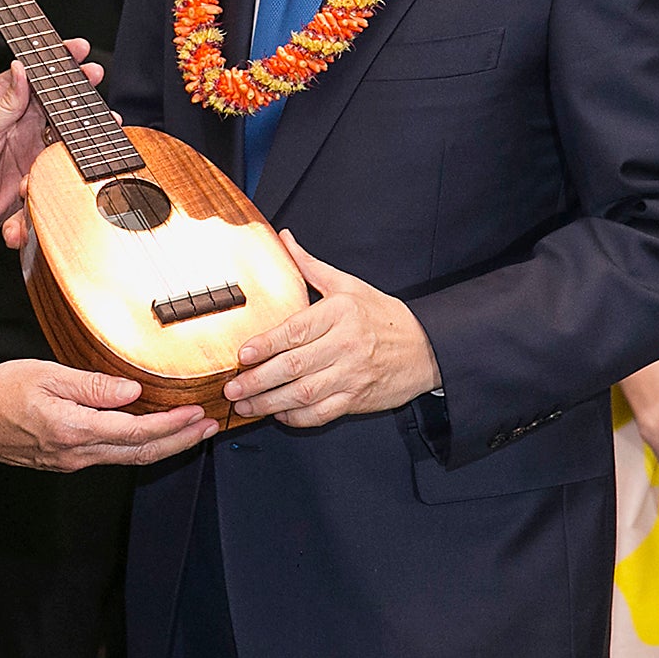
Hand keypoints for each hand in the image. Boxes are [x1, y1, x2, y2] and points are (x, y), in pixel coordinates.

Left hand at [0, 40, 97, 240]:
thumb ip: (5, 103)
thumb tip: (22, 69)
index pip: (31, 73)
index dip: (54, 60)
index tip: (76, 49)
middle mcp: (18, 118)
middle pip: (54, 96)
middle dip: (78, 84)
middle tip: (95, 74)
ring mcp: (30, 141)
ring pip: (64, 123)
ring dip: (84, 117)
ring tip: (103, 112)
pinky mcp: (38, 166)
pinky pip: (63, 153)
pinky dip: (79, 147)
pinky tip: (92, 142)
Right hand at [0, 359, 214, 469]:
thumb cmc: (0, 392)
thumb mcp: (46, 375)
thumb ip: (93, 385)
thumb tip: (134, 391)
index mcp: (74, 429)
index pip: (137, 431)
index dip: (172, 425)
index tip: (197, 412)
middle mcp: (78, 453)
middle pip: (141, 452)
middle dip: (180, 442)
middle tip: (210, 427)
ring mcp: (73, 461)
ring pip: (129, 458)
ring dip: (164, 446)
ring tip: (191, 432)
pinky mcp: (67, 461)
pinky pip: (113, 456)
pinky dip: (140, 446)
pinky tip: (152, 434)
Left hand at [223, 229, 440, 427]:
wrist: (425, 347)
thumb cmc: (383, 315)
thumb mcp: (349, 284)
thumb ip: (310, 266)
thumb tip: (285, 239)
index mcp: (340, 313)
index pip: (296, 331)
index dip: (266, 345)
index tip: (242, 354)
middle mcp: (345, 344)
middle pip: (295, 365)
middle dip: (259, 380)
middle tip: (233, 388)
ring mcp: (352, 374)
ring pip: (305, 394)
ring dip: (270, 403)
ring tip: (245, 406)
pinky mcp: (357, 399)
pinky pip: (322, 414)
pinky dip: (298, 418)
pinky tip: (279, 415)